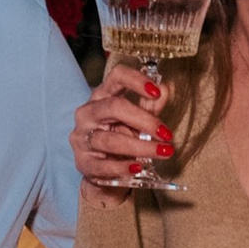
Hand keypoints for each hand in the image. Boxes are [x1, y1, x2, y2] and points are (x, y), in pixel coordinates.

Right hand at [73, 65, 171, 191]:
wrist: (102, 170)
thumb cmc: (119, 137)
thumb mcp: (136, 120)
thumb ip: (150, 105)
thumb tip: (165, 88)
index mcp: (102, 96)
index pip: (116, 77)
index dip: (136, 80)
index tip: (156, 92)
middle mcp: (88, 113)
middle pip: (113, 107)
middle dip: (144, 120)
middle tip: (166, 134)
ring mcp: (82, 137)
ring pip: (111, 140)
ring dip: (141, 147)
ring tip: (163, 152)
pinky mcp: (83, 162)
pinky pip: (103, 165)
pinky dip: (122, 167)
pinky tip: (138, 167)